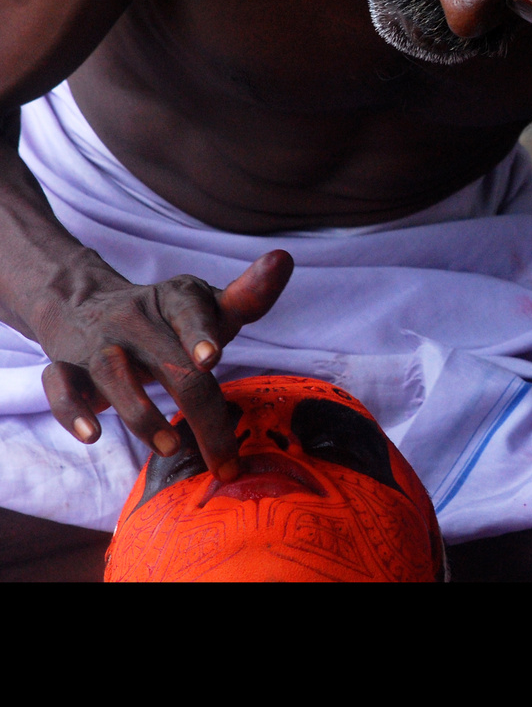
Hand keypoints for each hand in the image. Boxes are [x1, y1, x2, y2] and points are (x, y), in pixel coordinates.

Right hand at [38, 249, 293, 478]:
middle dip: (200, 412)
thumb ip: (247, 297)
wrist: (85, 305)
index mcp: (174, 299)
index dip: (201, 334)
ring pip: (114, 375)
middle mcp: (135, 317)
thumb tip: (284, 259)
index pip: (190, 312)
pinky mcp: (66, 365)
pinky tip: (93, 435)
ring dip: (141, 414)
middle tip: (224, 458)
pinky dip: (73, 411)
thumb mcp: (206, 305)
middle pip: (169, 363)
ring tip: (169, 448)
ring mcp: (98, 342)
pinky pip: (60, 386)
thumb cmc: (167, 319)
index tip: (212, 359)